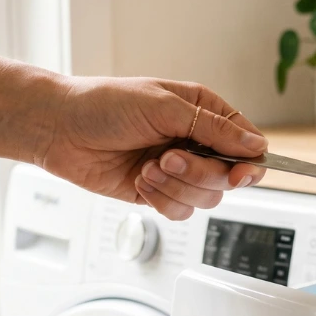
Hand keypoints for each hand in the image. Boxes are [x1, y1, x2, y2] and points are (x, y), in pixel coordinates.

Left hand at [39, 76, 266, 219]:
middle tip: (167, 159)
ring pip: (205, 198)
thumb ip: (214, 129)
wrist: (59, 129)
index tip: (238, 174)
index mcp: (203, 113)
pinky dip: (160, 199)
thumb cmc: (105, 104)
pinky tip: (138, 180)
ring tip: (146, 168)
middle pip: (228, 177)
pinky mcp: (157, 192)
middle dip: (198, 173)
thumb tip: (256, 145)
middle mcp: (194, 142)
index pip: (247, 144)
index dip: (248, 164)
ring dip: (175, 186)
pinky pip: (180, 210)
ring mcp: (177, 170)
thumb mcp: (165, 107)